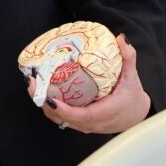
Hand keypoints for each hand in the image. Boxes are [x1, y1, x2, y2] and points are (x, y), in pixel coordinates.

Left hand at [32, 34, 149, 135]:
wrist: (135, 115)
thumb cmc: (132, 97)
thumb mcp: (132, 77)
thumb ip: (128, 58)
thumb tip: (121, 39)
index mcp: (104, 113)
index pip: (80, 116)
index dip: (63, 109)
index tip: (50, 98)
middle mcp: (90, 123)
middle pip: (61, 116)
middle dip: (42, 100)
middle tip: (30, 81)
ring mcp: (83, 125)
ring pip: (57, 118)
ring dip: (42, 103)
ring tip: (31, 84)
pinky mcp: (79, 124)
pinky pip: (59, 118)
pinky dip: (48, 106)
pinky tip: (40, 91)